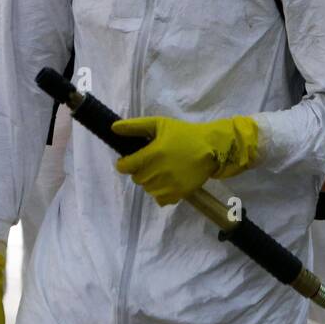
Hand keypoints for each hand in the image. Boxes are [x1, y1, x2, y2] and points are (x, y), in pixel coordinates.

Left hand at [112, 115, 259, 205]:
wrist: (211, 148)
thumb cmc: (184, 134)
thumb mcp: (159, 124)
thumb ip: (135, 127)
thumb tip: (113, 128)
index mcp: (152, 154)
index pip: (125, 167)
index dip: (125, 163)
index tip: (131, 159)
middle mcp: (158, 172)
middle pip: (136, 178)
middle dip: (140, 170)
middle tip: (152, 161)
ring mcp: (169, 185)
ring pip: (147, 189)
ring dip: (150, 181)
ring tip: (162, 170)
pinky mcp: (178, 194)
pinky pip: (160, 199)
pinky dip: (161, 192)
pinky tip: (168, 181)